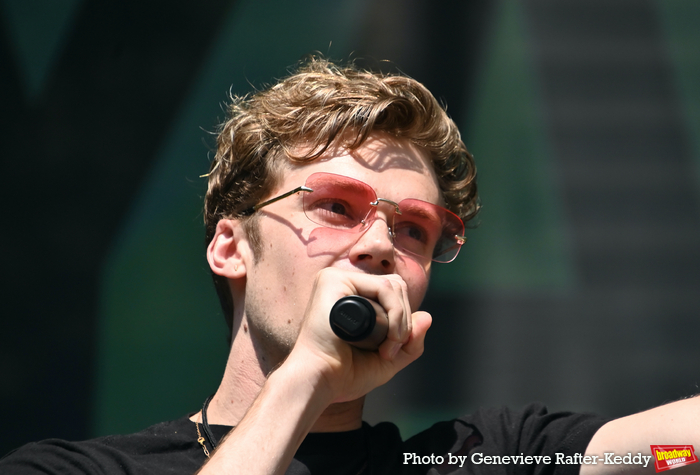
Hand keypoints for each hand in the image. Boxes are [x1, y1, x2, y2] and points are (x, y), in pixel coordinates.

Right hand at [284, 267, 431, 403]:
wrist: (320, 382)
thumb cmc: (344, 374)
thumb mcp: (387, 360)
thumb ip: (409, 342)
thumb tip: (427, 317)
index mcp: (351, 297)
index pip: (393, 294)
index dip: (403, 320)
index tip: (392, 351)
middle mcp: (343, 284)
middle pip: (396, 286)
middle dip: (404, 321)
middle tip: (390, 351)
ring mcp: (336, 279)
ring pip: (393, 286)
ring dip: (401, 321)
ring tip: (386, 349)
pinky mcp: (333, 280)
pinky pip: (384, 287)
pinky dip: (396, 313)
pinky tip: (388, 337)